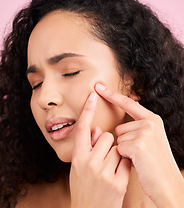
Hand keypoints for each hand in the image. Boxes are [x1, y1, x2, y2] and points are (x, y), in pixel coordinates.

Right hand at [70, 92, 130, 207]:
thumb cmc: (85, 187)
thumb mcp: (80, 166)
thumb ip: (88, 146)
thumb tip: (97, 129)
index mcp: (77, 157)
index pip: (82, 127)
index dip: (87, 110)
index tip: (93, 94)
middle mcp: (88, 162)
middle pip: (107, 136)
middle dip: (108, 144)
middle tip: (104, 158)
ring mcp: (102, 172)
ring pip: (118, 147)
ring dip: (117, 154)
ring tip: (110, 169)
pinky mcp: (117, 181)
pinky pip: (126, 160)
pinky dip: (125, 165)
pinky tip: (118, 177)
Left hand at [95, 83, 183, 207]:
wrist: (168, 184)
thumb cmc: (155, 163)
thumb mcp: (150, 140)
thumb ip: (137, 128)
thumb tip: (119, 126)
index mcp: (152, 119)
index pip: (128, 103)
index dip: (112, 95)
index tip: (98, 86)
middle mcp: (149, 122)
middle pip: (119, 128)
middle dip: (124, 142)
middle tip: (140, 153)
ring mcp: (145, 133)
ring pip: (118, 139)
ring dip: (125, 150)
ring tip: (140, 158)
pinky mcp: (138, 145)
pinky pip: (119, 148)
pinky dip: (125, 157)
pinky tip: (138, 163)